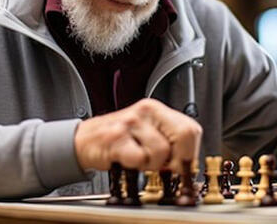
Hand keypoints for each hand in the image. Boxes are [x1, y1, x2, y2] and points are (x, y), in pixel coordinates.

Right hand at [73, 98, 201, 172]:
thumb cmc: (119, 139)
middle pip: (184, 136)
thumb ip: (170, 141)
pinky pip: (140, 159)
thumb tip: (190, 164)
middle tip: (164, 166)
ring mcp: (131, 123)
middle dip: (177, 159)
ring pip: (162, 151)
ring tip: (138, 159)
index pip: (191, 129)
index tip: (182, 164)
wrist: (85, 141)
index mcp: (157, 110)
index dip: (190, 152)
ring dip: (152, 164)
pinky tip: (127, 159)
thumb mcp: (148, 133)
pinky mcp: (117, 138)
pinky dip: (135, 166)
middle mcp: (147, 111)